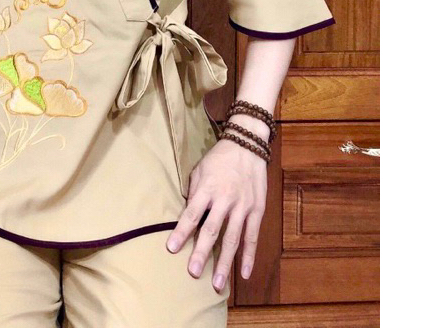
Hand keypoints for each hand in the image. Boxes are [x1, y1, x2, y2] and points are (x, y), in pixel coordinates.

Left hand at [165, 136, 266, 292]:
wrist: (247, 146)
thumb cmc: (219, 158)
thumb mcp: (200, 169)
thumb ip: (194, 192)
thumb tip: (187, 212)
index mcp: (207, 188)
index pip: (191, 214)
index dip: (181, 232)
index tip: (171, 249)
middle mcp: (224, 199)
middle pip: (211, 230)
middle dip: (201, 253)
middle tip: (192, 272)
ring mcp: (242, 206)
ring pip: (233, 238)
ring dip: (225, 262)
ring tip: (217, 283)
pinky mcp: (256, 210)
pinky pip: (252, 236)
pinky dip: (248, 256)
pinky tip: (244, 273)